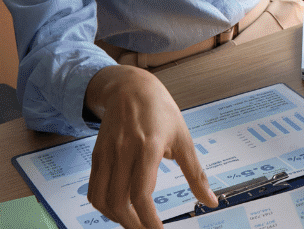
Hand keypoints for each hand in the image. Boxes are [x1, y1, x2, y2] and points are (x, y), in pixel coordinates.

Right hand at [83, 65, 218, 228]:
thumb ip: (196, 174)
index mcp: (149, 146)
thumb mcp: (184, 139)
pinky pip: (93, 188)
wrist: (130, 87)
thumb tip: (210, 201)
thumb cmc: (160, 111)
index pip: (141, 193)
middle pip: (120, 201)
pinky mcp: (96, 154)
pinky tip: (119, 210)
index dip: (149, 219)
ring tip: (134, 223)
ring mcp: (107, 152)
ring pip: (102, 198)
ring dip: (116, 218)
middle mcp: (124, 150)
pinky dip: (103, 206)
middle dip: (133, 224)